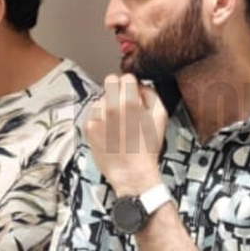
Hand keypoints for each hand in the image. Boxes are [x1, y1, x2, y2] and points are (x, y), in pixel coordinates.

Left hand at [85, 74, 167, 197]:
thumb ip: (151, 94)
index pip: (125, 77)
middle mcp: (110, 107)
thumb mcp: (161, 117)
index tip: (133, 93)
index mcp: (129, 102)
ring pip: (101, 98)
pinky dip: (100, 118)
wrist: (131, 173)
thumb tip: (140, 86)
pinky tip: (110, 130)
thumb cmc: (147, 148)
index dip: (132, 85)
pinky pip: (93, 112)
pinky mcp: (88, 127)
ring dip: (108, 105)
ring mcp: (97, 117)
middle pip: (110, 82)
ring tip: (118, 123)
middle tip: (124, 104)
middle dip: (118, 90)